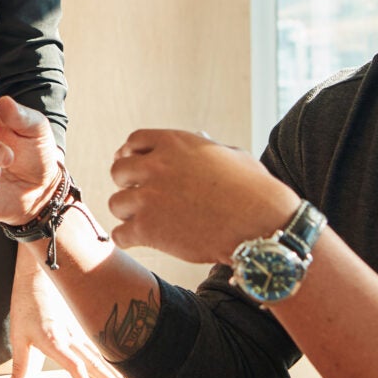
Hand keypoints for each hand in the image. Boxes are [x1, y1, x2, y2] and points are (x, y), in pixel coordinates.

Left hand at [6, 253, 128, 377]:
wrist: (40, 273)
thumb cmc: (26, 303)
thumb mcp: (18, 336)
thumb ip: (19, 364)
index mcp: (54, 340)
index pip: (74, 365)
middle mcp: (71, 336)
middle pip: (94, 362)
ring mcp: (79, 329)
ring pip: (99, 354)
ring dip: (113, 370)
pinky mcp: (81, 323)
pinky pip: (96, 344)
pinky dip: (107, 357)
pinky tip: (116, 364)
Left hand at [106, 130, 299, 264]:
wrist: (260, 224)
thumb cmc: (254, 190)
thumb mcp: (231, 155)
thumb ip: (206, 147)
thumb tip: (200, 137)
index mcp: (174, 142)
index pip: (134, 141)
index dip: (131, 155)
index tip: (134, 167)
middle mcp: (156, 166)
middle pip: (118, 172)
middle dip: (128, 184)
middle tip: (141, 197)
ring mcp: (149, 198)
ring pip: (116, 204)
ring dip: (128, 213)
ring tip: (147, 221)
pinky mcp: (148, 229)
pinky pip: (120, 234)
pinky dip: (128, 238)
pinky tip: (142, 240)